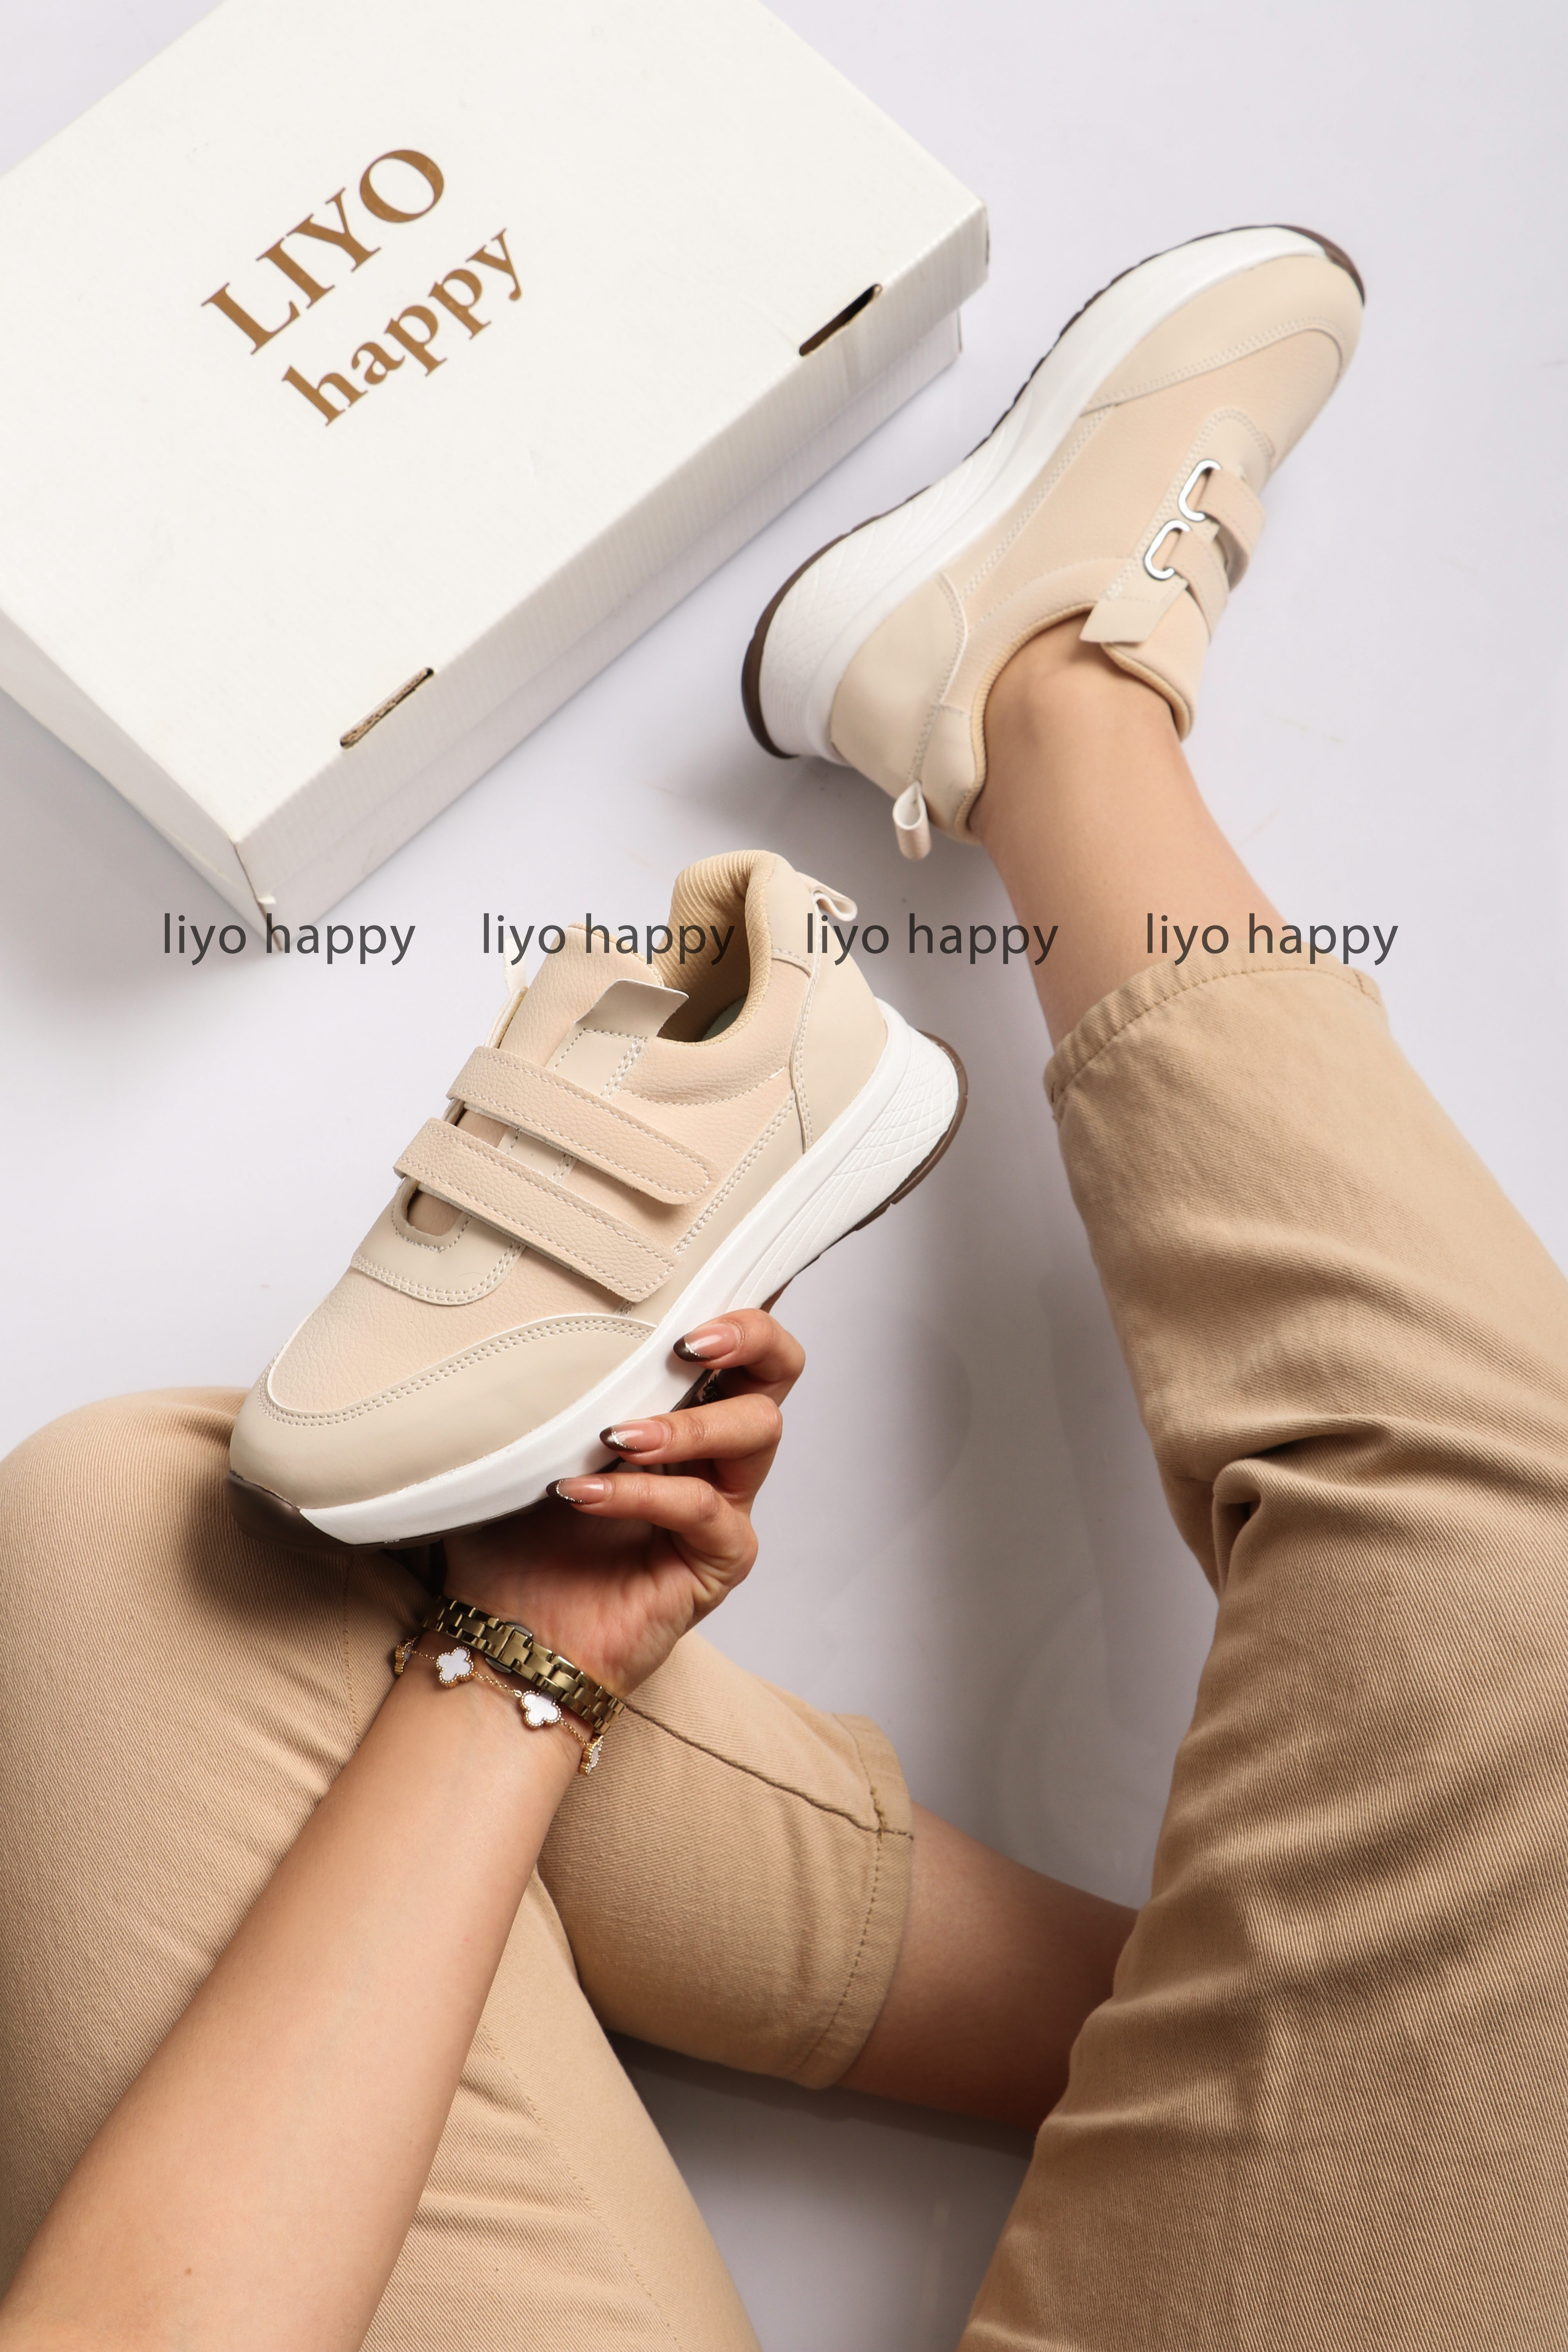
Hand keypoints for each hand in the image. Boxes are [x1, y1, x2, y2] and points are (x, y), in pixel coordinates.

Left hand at [439, 1309, 803, 1696]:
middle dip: (750, 1338)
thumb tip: (521, 1309)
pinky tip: (584, 1492)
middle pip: (779, 1369)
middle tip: (688, 1344)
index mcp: (675, 1404)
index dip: (736, 1299)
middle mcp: (712, 1447)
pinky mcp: (721, 1558)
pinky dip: (645, 1494)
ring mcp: (723, 1501)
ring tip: (617, 1435)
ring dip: (687, 1424)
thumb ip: (544, 1379)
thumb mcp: (522, 1439)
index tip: (695, 1274)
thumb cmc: (516, 1535)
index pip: (730, 1337)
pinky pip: (705, 1508)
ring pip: (758, 1430)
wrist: (508, 1631)